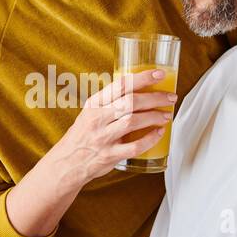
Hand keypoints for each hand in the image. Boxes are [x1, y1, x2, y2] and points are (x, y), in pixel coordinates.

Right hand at [48, 68, 176, 186]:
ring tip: (166, 115)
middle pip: (131, 102)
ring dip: (154, 117)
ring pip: (133, 122)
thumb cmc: (82, 136)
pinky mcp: (109, 155)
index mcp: (94, 104)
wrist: (66, 163)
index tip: (159, 74)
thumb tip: (138, 89)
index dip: (143, 78)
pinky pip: (134, 147)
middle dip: (155, 98)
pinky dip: (150, 139)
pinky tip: (159, 133)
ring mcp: (103, 138)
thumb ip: (110, 102)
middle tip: (170, 97)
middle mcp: (98, 118)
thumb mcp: (90, 113)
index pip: (121, 85)